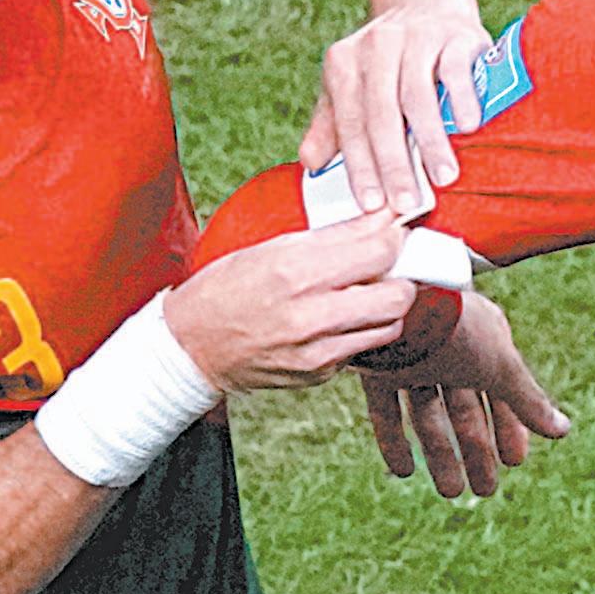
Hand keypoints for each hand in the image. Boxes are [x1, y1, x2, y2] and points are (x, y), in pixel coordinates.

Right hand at [165, 211, 414, 391]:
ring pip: (389, 327)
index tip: (393, 234)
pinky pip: (362, 348)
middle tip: (388, 269)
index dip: (394, 239)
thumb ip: (334, 236)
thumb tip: (380, 220)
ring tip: (366, 294)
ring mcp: (318, 350)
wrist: (193, 347)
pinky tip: (339, 319)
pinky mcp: (320, 373)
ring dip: (386, 308)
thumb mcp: (272, 248)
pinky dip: (361, 330)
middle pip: (397, 297)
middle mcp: (310, 315)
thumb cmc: (226, 290)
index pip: (378, 252)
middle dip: (401, 278)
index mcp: (295, 272)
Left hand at [299, 0, 490, 214]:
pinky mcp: (455, 36)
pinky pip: (456, 70)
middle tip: (407, 202)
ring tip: (444, 178)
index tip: (372, 204)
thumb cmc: (390, 64)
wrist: (426, 3)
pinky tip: (468, 128)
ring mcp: (416, 39)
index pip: (350, 124)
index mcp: (344, 66)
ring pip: (418, 96)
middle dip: (394, 163)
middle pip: (382, 114)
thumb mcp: (352, 89)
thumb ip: (332, 128)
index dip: (360, 167)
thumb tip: (309, 163)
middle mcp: (376, 48)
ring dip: (431, 141)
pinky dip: (462, 99)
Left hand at [357, 291, 569, 496]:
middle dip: (476, 451)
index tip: (514, 462)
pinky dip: (395, 441)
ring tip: (449, 492)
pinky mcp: (379, 366)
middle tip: (484, 490)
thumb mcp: (500, 368)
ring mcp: (411, 357)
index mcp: (483, 339)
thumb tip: (564, 431)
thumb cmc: (457, 329)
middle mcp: (448, 349)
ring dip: (440, 455)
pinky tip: (404, 472)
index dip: (510, 427)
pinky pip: (387, 410)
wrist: (396, 303)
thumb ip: (528, 401)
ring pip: (427, 414)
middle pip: (464, 408)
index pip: (501, 391)